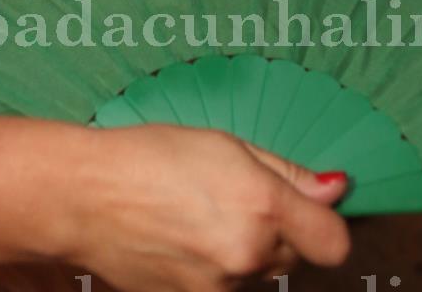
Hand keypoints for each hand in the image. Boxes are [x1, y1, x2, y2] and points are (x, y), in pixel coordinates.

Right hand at [61, 124, 349, 290]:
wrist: (85, 198)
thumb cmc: (150, 157)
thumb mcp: (225, 143)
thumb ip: (286, 171)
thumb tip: (336, 188)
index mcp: (261, 206)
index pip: (333, 242)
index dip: (327, 223)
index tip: (314, 208)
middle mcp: (247, 255)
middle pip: (293, 255)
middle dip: (277, 230)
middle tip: (232, 197)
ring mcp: (219, 290)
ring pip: (256, 272)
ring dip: (243, 251)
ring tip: (196, 215)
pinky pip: (223, 289)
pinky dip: (213, 269)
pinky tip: (181, 240)